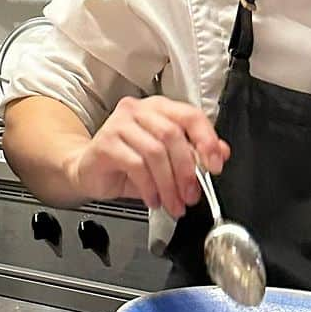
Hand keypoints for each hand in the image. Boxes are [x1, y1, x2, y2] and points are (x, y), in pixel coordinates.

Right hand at [65, 96, 229, 218]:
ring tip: (172, 203)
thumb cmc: (127, 163)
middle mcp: (137, 110)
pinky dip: (149, 187)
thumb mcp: (166, 160)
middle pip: (172, 135)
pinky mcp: (105, 143)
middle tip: (190, 195)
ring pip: (155, 152)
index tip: (214, 165)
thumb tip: (222, 152)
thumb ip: (194, 153)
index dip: (206, 140)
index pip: (189, 115)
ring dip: (168, 184)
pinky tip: (153, 199)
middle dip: (186, 171)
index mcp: (158, 108)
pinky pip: (135, 165)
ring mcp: (118, 124)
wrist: (88, 171)